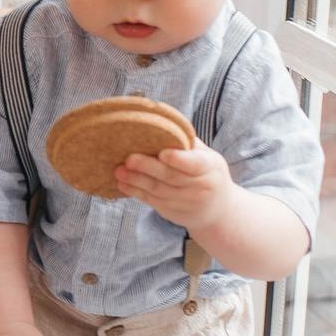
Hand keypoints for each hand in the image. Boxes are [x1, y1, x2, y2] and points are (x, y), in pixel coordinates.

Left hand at [116, 145, 235, 233]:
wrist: (216, 209)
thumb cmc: (208, 173)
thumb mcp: (208, 157)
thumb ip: (188, 144)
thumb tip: (162, 123)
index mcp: (211, 168)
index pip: (195, 164)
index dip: (179, 159)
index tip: (162, 153)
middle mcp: (200, 187)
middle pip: (171, 177)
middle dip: (148, 168)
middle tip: (129, 159)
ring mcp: (186, 202)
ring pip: (158, 191)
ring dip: (136, 181)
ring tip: (118, 171)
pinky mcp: (172, 212)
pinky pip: (151, 201)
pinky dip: (136, 192)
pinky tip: (123, 183)